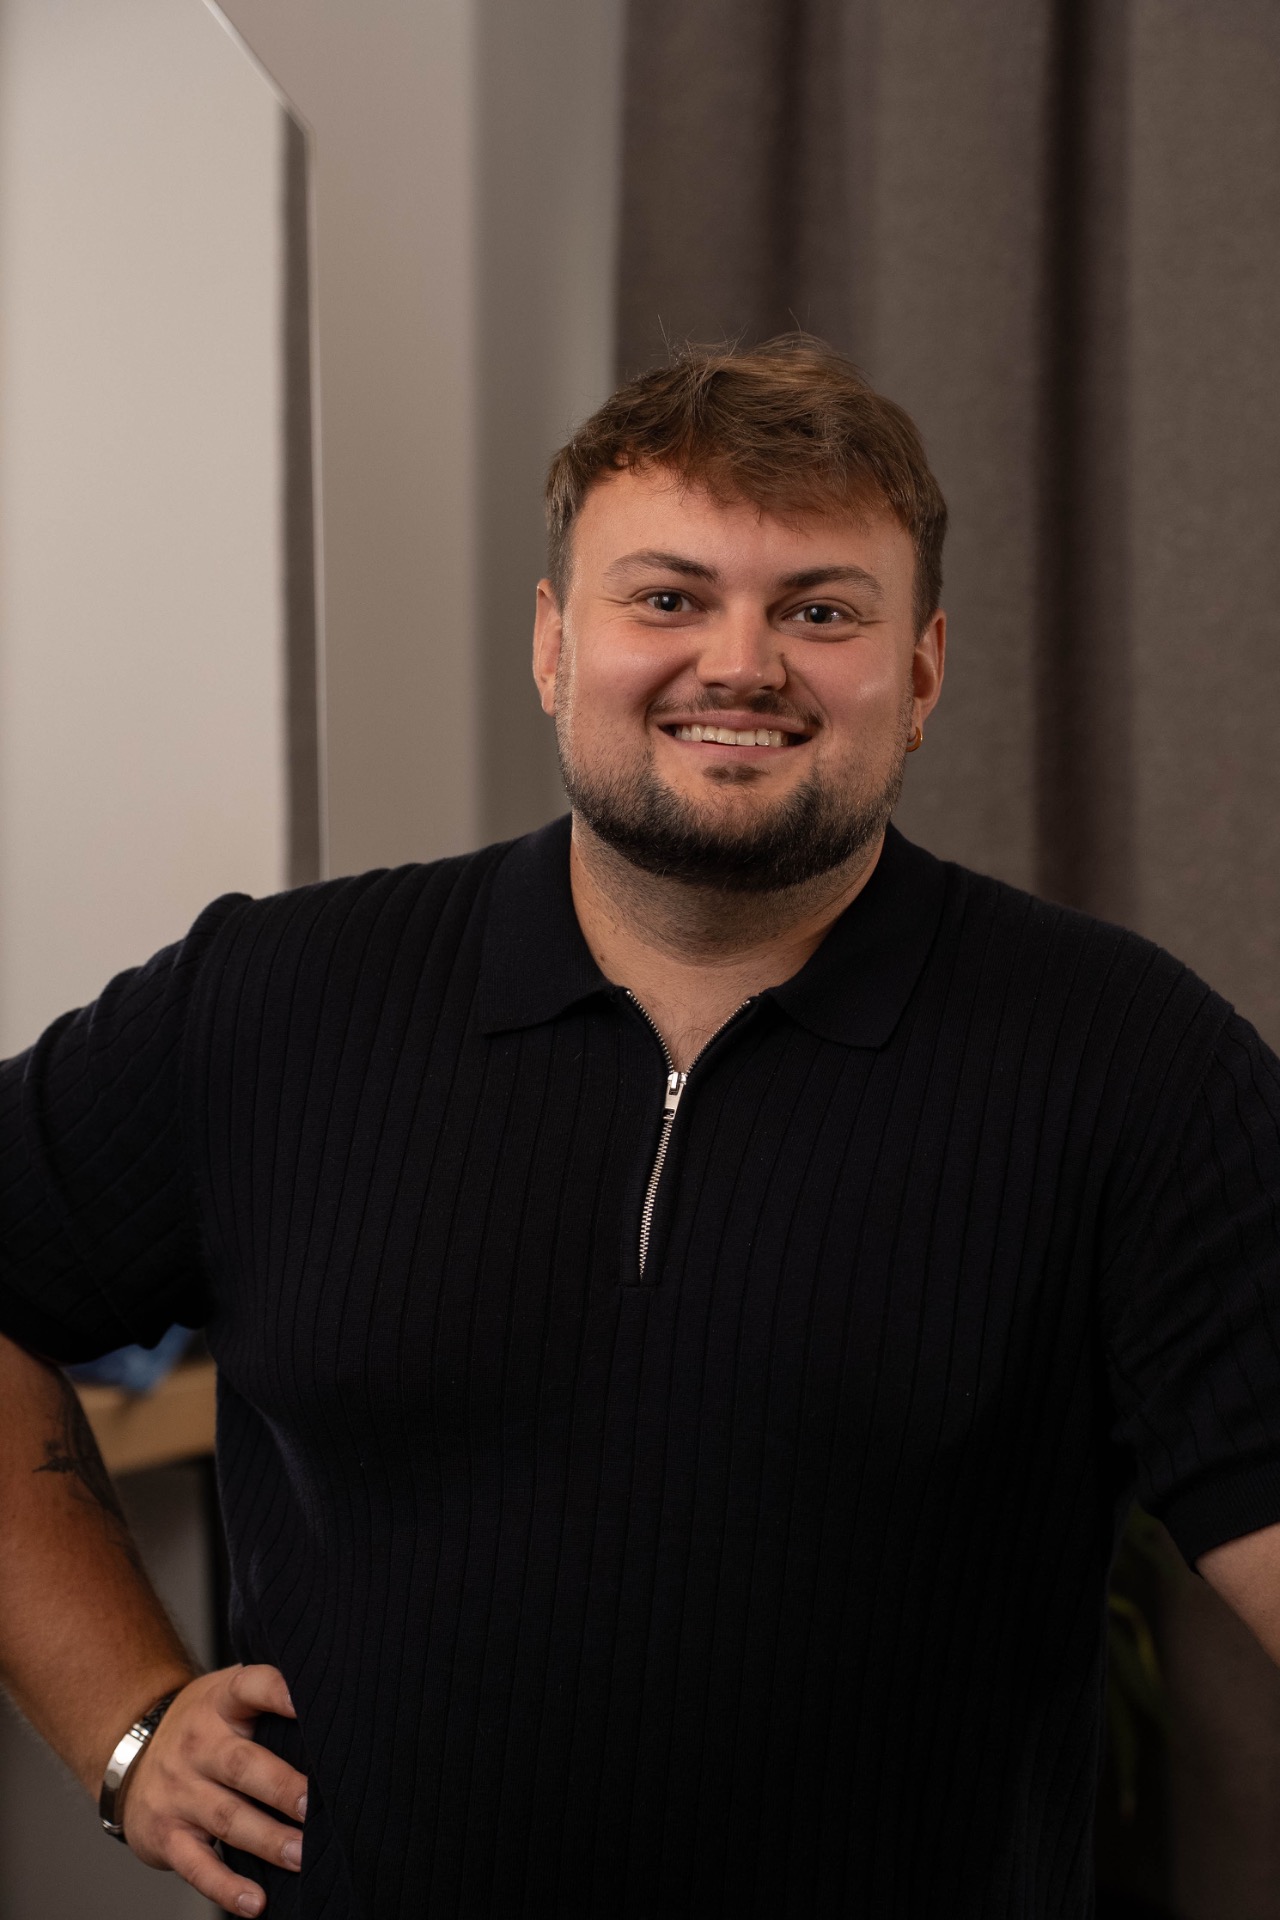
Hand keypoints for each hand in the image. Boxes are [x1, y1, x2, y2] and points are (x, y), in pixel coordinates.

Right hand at [121, 1664, 307, 1915]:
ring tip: (303, 1855)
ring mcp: (180, 1792)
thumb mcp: (228, 1698)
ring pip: (227, 1818)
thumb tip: (338, 1713)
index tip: (306, 1704)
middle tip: (315, 1805)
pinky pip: (198, 1866)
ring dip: (268, 1840)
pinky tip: (256, 1902)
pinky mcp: (167, 1836)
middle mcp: (198, 1745)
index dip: (277, 1692)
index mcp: (221, 1703)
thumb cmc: (203, 1727)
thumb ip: (271, 1699)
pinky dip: (226, 1888)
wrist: (130, 1752)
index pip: (250, 1687)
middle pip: (242, 1765)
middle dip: (281, 1787)